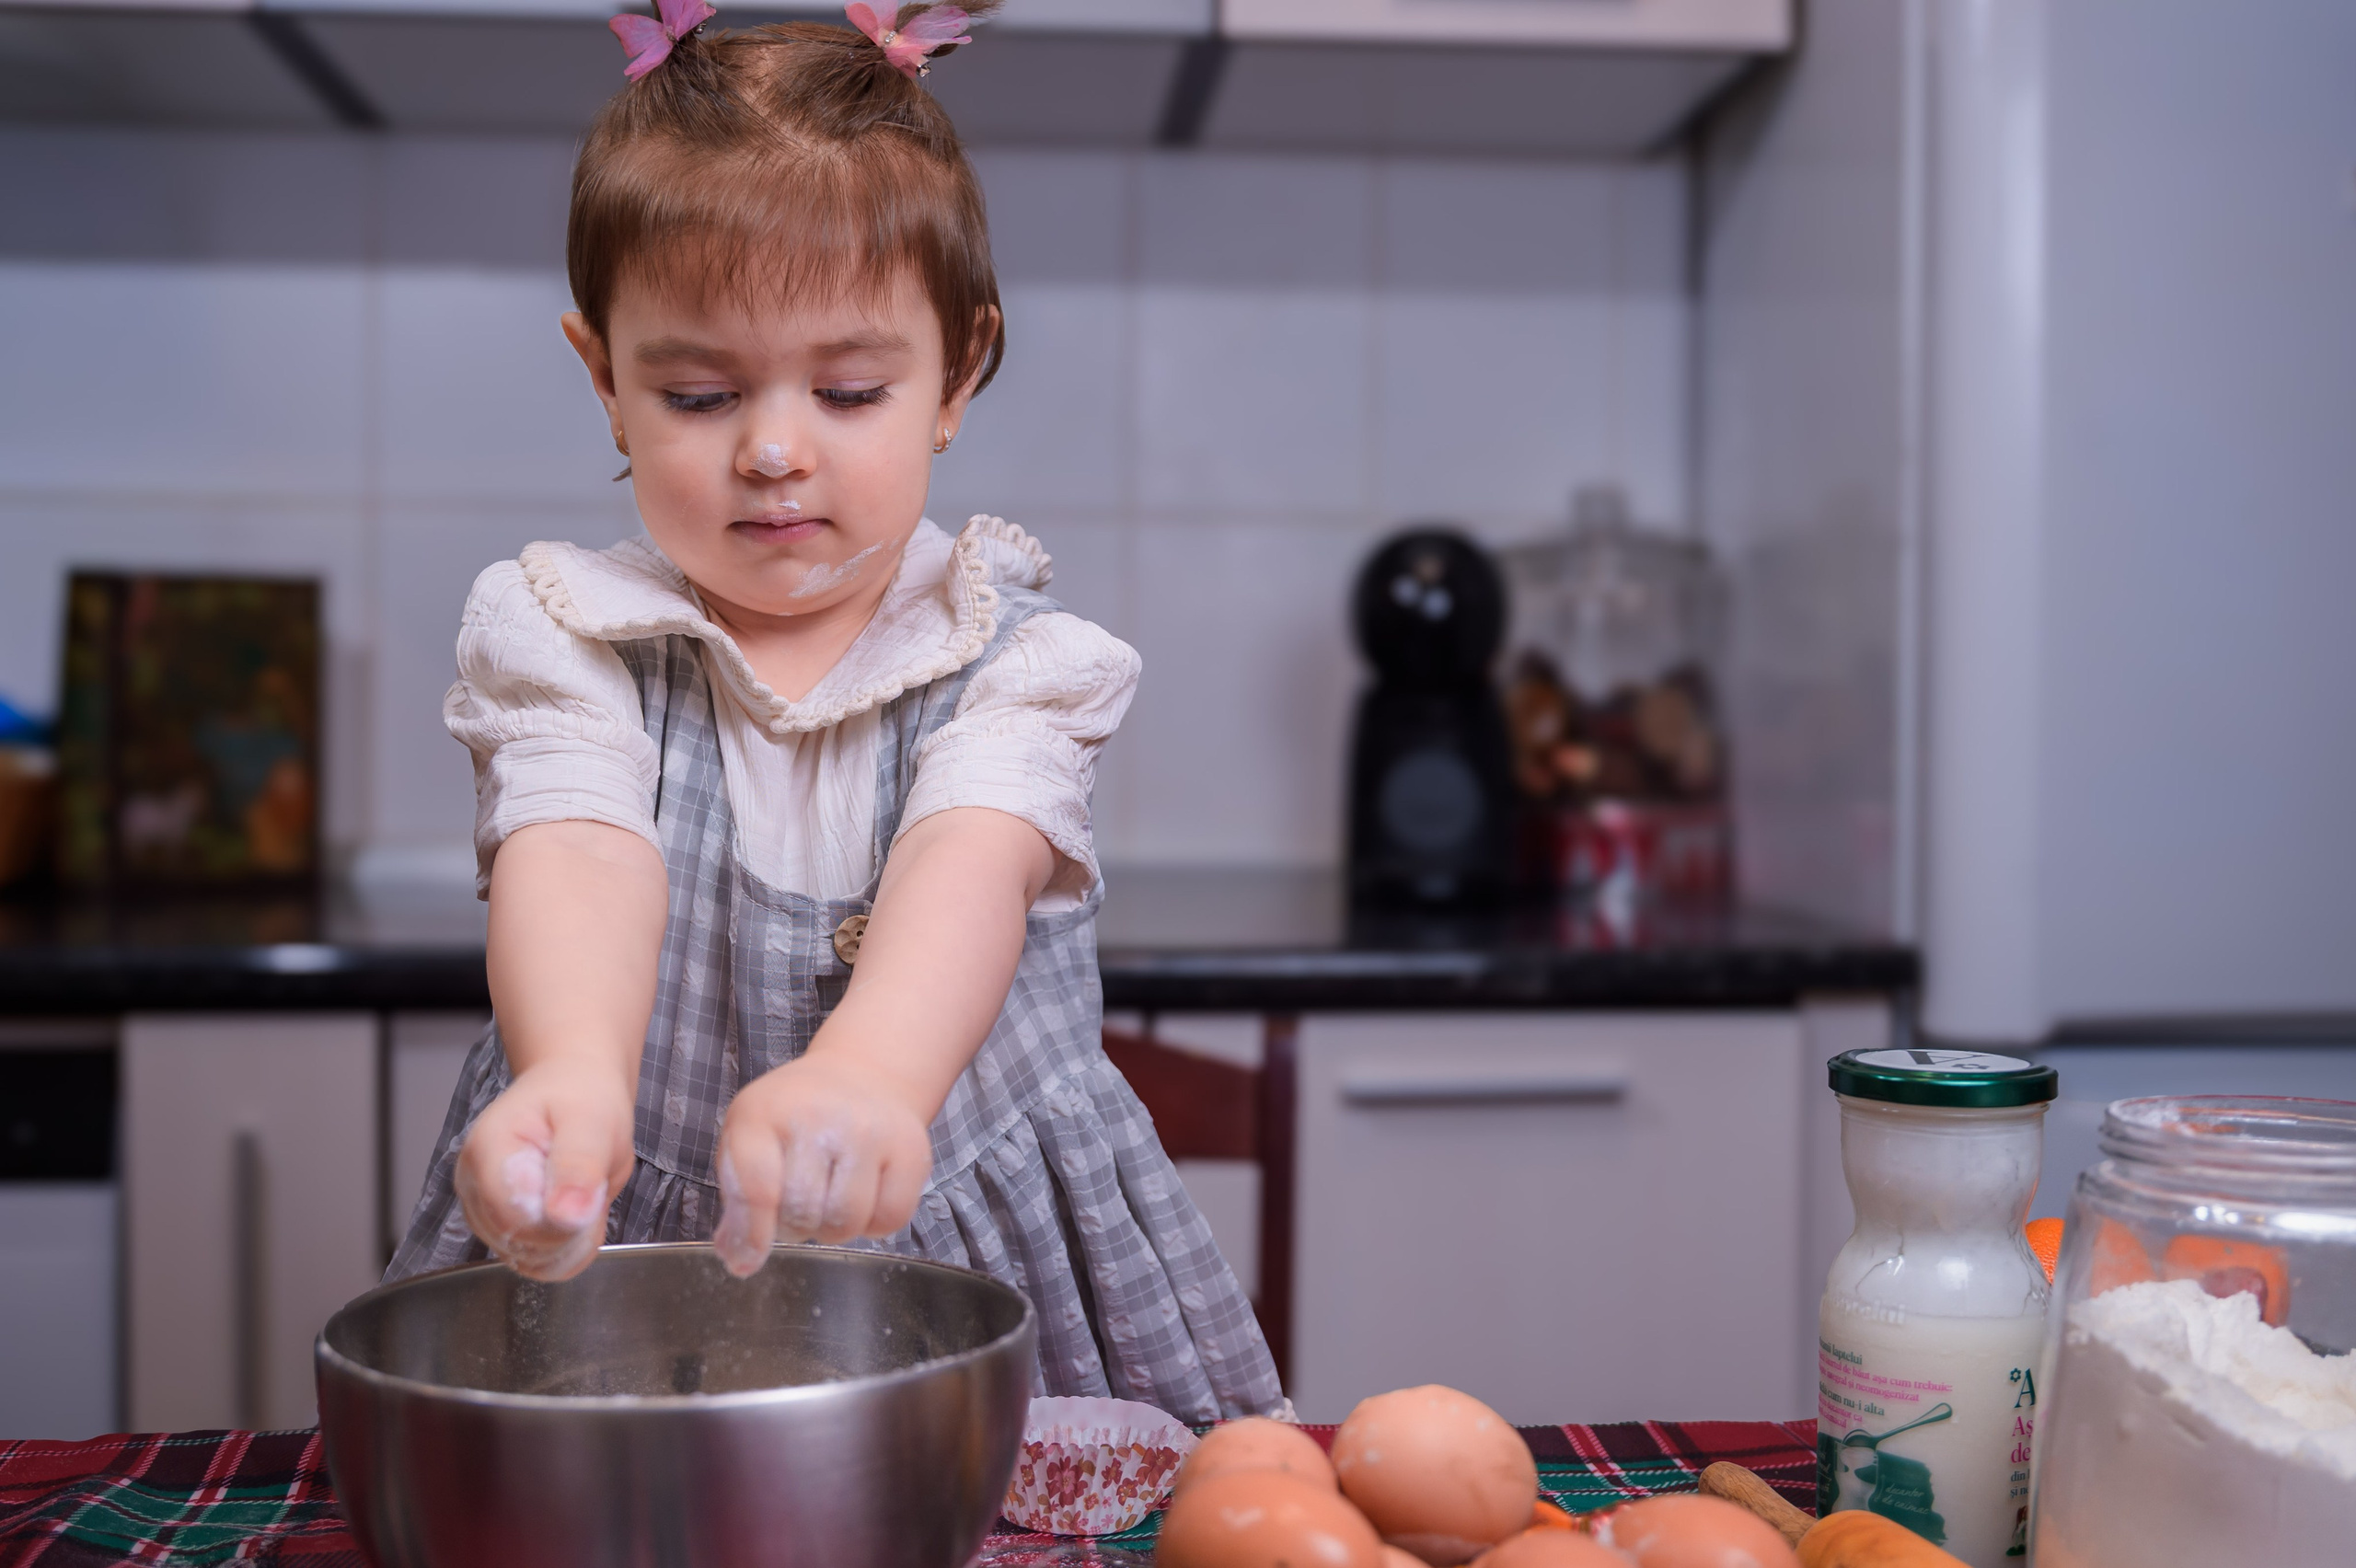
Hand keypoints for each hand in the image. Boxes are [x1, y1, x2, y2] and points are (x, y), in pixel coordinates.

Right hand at [455, 1058, 637, 1281]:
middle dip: (569, 1229)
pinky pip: (531, 1261)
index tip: (590, 1191)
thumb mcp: (592, 1122)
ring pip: (526, 1258)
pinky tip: (574, 1214)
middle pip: (519, 1243)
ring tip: (581, 1193)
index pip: (517, 1218)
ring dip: (568, 1239)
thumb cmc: (581, 1100)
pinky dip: (563, 1249)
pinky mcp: (495, 1225)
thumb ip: (579, 1168)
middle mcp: (472, 1183)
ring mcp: (480, 1207)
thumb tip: (567, 1216)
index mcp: (488, 1150)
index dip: (563, 1219)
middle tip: (592, 1187)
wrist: (572, 1091)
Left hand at [711, 1052, 932, 1275]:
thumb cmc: (795, 1115)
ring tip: (829, 1200)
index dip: (752, 1234)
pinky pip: (890, 1218)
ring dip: (834, 1228)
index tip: (748, 1260)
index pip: (757, 1188)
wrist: (861, 1074)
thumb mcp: (749, 1137)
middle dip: (796, 1226)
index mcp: (765, 1112)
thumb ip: (738, 1198)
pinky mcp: (911, 1149)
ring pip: (846, 1221)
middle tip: (799, 1205)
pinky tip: (864, 1197)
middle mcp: (821, 1116)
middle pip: (803, 1213)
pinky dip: (874, 1224)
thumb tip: (739, 1258)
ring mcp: (871, 1130)